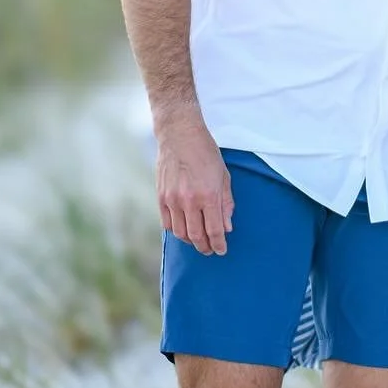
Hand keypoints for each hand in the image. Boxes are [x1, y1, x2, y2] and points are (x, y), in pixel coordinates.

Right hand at [156, 110, 233, 255]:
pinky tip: (184, 230)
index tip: (222, 250)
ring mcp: (172, 200)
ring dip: (191, 241)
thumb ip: (226, 203)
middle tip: (211, 250)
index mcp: (208, 195)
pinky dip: (176, 231)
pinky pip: (167, 223)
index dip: (219, 244)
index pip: (214, 230)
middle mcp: (189, 201)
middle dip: (205, 247)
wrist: (180, 136)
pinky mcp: (161, 198)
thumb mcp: (224, 176)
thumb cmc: (206, 154)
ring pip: (180, 233)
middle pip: (196, 236)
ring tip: (199, 242)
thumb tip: (226, 227)